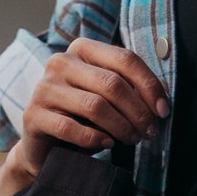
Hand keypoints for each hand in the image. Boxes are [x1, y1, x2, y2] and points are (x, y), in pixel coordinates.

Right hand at [15, 37, 167, 161]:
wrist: (46, 146)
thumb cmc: (83, 118)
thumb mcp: (108, 97)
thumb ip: (130, 89)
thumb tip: (162, 99)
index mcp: (82, 48)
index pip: (124, 59)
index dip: (149, 85)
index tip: (163, 111)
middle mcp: (60, 62)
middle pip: (112, 83)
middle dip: (137, 111)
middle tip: (149, 132)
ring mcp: (44, 87)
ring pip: (95, 106)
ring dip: (121, 127)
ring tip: (132, 139)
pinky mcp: (33, 114)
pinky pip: (71, 128)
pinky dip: (95, 139)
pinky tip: (107, 144)